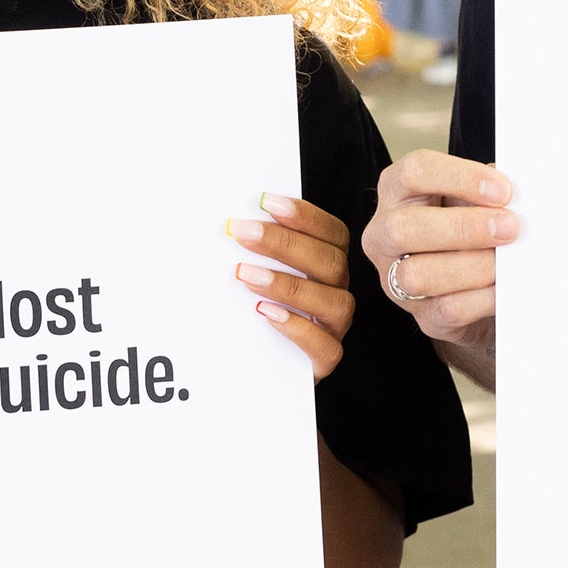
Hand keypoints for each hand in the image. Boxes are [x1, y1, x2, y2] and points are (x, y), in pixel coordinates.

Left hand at [232, 195, 357, 378]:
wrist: (256, 366)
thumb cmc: (255, 309)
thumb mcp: (257, 272)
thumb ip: (254, 248)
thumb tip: (231, 221)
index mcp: (328, 265)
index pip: (332, 233)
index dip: (305, 216)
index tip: (268, 201)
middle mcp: (337, 292)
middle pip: (330, 262)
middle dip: (285, 244)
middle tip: (242, 232)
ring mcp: (334, 327)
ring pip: (334, 303)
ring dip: (288, 285)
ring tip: (246, 276)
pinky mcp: (325, 360)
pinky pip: (325, 347)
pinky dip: (297, 328)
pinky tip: (266, 313)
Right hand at [367, 147, 515, 357]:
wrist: (479, 281)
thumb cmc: (472, 228)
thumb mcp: (474, 199)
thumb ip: (489, 192)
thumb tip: (522, 193)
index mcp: (397, 190)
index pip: (415, 171)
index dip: (460, 177)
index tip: (502, 190)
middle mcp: (384, 234)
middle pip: (403, 227)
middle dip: (464, 227)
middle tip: (509, 227)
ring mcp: (395, 279)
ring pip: (418, 274)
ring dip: (473, 266)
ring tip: (506, 260)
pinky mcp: (424, 315)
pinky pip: (448, 309)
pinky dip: (483, 297)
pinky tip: (503, 286)